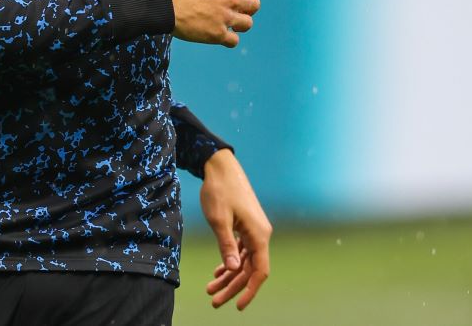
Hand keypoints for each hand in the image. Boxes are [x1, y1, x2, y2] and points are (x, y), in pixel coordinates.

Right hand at [164, 0, 259, 47]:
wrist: (162, 3)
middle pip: (255, 5)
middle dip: (247, 8)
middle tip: (234, 10)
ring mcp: (225, 17)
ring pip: (248, 24)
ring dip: (239, 24)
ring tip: (228, 24)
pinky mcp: (217, 34)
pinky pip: (234, 41)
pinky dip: (228, 40)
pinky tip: (219, 35)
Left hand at [200, 148, 271, 310]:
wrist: (220, 166)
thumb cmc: (219, 190)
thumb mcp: (219, 219)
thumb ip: (227, 245)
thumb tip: (233, 270)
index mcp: (259, 234)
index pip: (260, 270)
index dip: (250, 290)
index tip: (238, 305)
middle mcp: (260, 233)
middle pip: (250, 269)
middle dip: (232, 287)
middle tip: (214, 301)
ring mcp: (254, 229)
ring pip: (244, 261)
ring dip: (229, 276)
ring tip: (211, 289)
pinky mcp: (246, 225)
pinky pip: (241, 250)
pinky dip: (230, 261)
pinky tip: (219, 271)